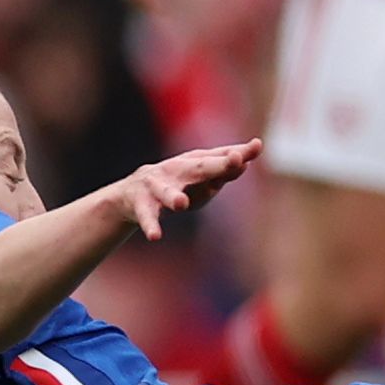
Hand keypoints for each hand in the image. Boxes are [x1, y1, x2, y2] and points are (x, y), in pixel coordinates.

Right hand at [97, 139, 261, 241]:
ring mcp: (157, 187)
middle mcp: (177, 170)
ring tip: (181, 204)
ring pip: (167, 192)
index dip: (237, 155)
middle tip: (236, 160)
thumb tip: (251, 156)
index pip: (220, 158)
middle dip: (217, 165)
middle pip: (200, 168)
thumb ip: (225, 168)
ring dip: (173, 197)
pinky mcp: (141, 205)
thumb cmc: (176, 183)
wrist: (129, 195)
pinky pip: (147, 216)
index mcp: (194, 163)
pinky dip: (151, 226)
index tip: (255, 148)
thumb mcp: (201, 176)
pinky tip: (155, 236)